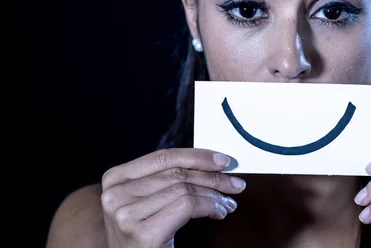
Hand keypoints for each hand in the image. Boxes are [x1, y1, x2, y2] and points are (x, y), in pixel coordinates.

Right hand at [100, 148, 245, 247]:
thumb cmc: (142, 234)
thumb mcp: (148, 200)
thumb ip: (168, 180)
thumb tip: (211, 164)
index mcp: (115, 178)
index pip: (163, 157)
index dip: (197, 156)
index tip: (223, 161)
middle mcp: (115, 194)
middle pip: (177, 173)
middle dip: (212, 177)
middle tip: (235, 184)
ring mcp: (126, 215)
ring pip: (185, 189)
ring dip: (214, 195)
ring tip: (227, 203)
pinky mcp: (143, 234)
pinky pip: (187, 206)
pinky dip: (210, 206)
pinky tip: (218, 212)